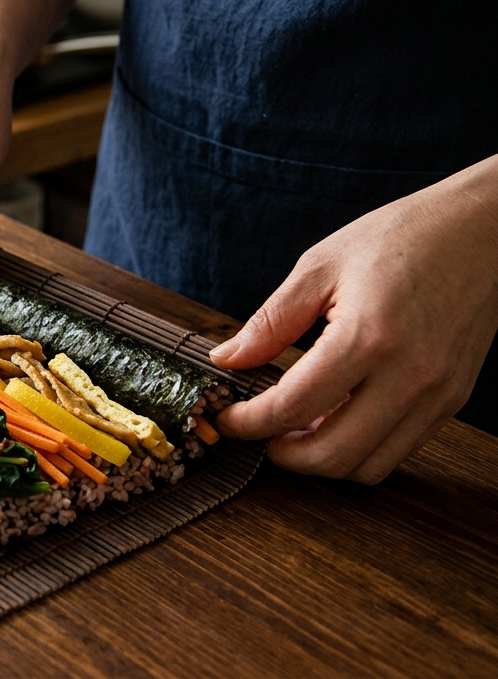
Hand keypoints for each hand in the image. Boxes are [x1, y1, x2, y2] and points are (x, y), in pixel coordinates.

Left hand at [211, 154, 497, 483]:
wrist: (482, 230)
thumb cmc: (402, 237)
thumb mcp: (320, 267)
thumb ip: (270, 322)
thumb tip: (228, 360)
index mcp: (367, 337)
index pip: (291, 408)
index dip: (247, 423)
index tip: (225, 416)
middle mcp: (408, 375)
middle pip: (332, 455)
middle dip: (282, 455)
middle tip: (257, 432)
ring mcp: (437, 394)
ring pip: (369, 466)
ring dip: (323, 458)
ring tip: (295, 427)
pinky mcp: (451, 399)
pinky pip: (399, 449)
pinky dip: (359, 447)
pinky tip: (335, 416)